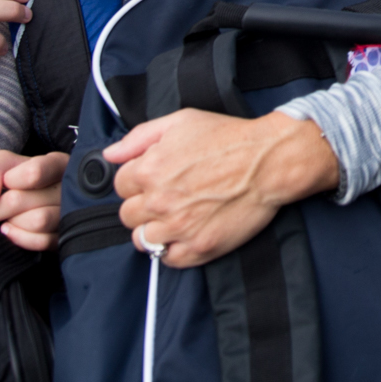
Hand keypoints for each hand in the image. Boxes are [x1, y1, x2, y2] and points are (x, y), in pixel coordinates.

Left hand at [0, 150, 66, 251]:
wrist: (27, 201)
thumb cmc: (18, 178)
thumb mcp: (3, 164)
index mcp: (57, 163)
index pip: (33, 172)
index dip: (9, 180)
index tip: (4, 182)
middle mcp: (68, 188)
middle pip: (22, 200)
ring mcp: (69, 213)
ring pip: (36, 221)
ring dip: (12, 222)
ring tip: (6, 219)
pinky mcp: (65, 235)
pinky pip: (42, 241)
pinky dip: (20, 237)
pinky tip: (11, 230)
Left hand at [106, 109, 338, 267]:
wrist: (269, 161)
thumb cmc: (227, 138)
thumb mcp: (181, 122)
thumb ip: (139, 137)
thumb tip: (110, 155)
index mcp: (150, 169)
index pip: (120, 185)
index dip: (136, 180)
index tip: (152, 179)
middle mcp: (160, 201)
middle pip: (127, 215)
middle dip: (142, 205)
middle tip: (165, 197)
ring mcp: (179, 227)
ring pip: (142, 240)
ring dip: (153, 229)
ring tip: (175, 217)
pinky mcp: (199, 247)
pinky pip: (168, 259)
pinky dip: (172, 249)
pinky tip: (185, 233)